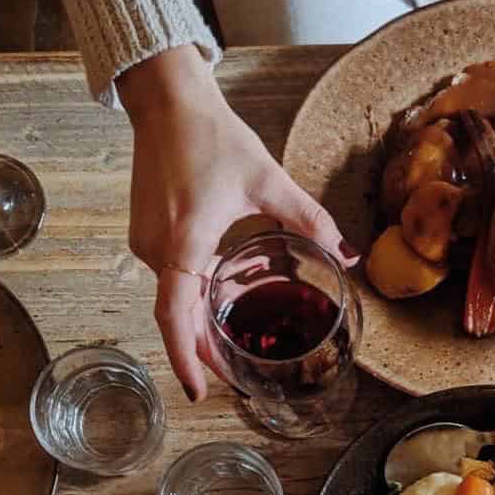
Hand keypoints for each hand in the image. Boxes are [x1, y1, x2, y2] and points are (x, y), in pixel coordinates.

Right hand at [117, 46, 355, 401]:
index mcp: (185, 241)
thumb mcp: (269, 181)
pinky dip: (194, 295)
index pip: (175, 316)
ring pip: (175, 298)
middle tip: (234, 378)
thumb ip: (310, 219)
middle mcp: (158, 248)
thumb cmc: (212, 137)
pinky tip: (223, 296)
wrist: (168, 102)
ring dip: (202, 320)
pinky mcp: (146, 233)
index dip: (186, 358)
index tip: (198, 392)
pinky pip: (171, 278)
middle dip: (204, 351)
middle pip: (178, 316)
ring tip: (234, 340)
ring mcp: (147, 242)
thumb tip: (348, 253)